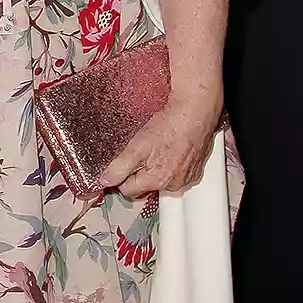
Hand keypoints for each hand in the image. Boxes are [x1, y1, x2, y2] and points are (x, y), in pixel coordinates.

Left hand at [100, 94, 220, 199]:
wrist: (195, 111)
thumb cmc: (169, 126)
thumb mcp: (136, 146)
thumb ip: (119, 168)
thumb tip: (105, 181)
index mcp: (157, 181)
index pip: (128, 190)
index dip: (121, 176)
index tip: (122, 163)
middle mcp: (174, 184)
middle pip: (146, 186)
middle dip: (140, 173)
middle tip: (142, 152)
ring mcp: (187, 178)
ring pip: (162, 179)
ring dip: (157, 168)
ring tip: (158, 148)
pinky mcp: (197, 169)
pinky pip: (178, 173)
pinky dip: (173, 164)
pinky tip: (171, 149)